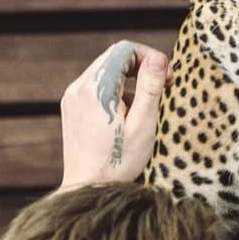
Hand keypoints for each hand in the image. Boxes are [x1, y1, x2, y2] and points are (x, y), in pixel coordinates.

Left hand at [58, 40, 168, 189]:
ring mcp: (72, 97)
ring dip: (130, 77)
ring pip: (105, 68)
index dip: (150, 56)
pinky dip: (116, 88)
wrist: (88, 189)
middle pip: (114, 56)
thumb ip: (150, 87)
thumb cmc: (118, 161)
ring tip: (145, 104)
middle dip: (142, 65)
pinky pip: (96, 84)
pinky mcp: (71, 107)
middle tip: (163, 86)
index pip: (125, 50)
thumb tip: (158, 57)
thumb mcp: (143, 124)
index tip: (167, 78)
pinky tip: (127, 113)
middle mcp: (79, 87)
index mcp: (97, 89)